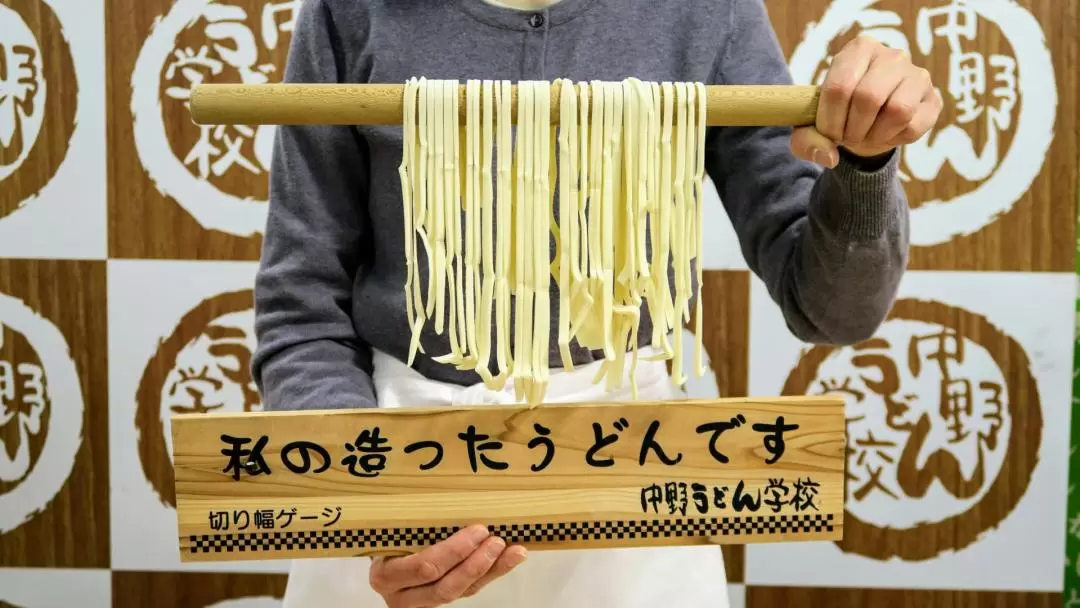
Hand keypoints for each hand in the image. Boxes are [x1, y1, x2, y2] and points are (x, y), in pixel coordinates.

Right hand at [369, 525, 527, 606]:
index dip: (454, 552)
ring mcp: (421, 602)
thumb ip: (411, 521)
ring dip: (490, 571)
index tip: (478, 530)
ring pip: (460, 592)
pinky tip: (510, 558)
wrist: (381, 558)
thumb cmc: (386, 535)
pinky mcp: (440, 601)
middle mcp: (401, 595)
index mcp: (386, 575)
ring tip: (513, 552)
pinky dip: (491, 574)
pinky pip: (468, 591)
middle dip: (475, 564)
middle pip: (444, 587)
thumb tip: (448, 488)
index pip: (423, 567)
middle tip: (497, 540)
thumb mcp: (390, 529)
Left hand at [792, 35, 942, 167]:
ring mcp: (917, 76)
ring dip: (875, 135)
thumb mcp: (812, 125)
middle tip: (848, 137)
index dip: (830, 120)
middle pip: (868, 97)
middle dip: (852, 129)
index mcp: (859, 50)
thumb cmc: (837, 115)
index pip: (839, 87)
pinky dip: (894, 139)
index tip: (828, 133)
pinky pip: (914, 126)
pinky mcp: (933, 100)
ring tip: (866, 136)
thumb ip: (807, 141)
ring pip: (898, 110)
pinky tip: (886, 134)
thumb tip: (829, 157)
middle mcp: (892, 55)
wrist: (866, 122)